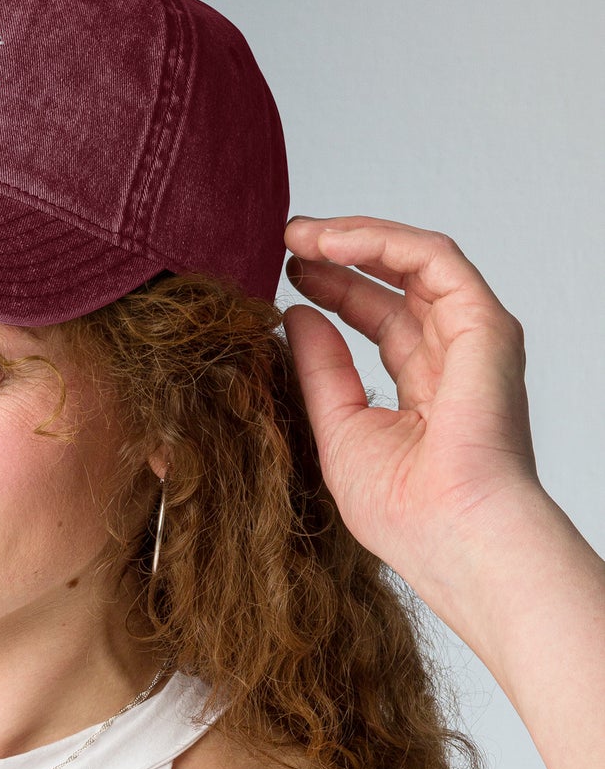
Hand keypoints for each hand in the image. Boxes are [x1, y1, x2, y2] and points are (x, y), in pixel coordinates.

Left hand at [281, 214, 540, 586]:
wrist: (448, 533)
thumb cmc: (403, 510)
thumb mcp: (337, 429)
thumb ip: (320, 370)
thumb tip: (296, 316)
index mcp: (424, 387)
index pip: (379, 319)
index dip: (333, 289)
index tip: (284, 275)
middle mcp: (453, 358)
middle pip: (394, 284)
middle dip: (339, 255)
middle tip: (286, 241)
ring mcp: (472, 338)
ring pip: (414, 261)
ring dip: (354, 238)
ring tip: (298, 235)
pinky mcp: (484, 323)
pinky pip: (433, 258)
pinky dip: (381, 241)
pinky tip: (329, 243)